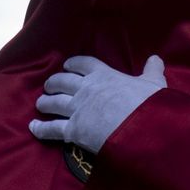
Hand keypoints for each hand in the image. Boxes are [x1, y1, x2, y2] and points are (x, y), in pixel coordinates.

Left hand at [28, 54, 166, 153]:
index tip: (68, 66)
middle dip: (54, 83)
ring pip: (54, 102)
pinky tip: (33, 127)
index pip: (83, 64)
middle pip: (63, 81)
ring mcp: (77, 109)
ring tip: (41, 103)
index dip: (73, 64)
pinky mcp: (74, 130)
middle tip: (50, 85)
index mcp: (104, 75)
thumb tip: (156, 58)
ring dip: (45, 102)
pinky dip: (40, 128)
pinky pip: (52, 128)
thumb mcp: (154, 83)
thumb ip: (152, 70)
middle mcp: (86, 89)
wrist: (142, 129)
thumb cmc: (149, 105)